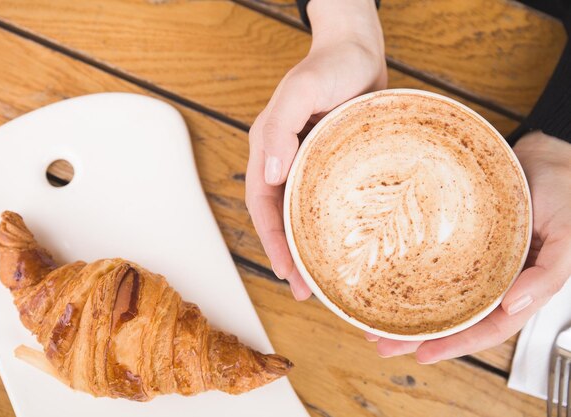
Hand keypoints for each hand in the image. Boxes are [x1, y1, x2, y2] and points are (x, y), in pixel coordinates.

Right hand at [245, 0, 386, 299]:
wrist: (358, 49)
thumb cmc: (330, 65)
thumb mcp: (301, 91)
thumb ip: (281, 129)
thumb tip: (271, 176)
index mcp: (269, 149)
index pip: (262, 205)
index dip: (272, 242)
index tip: (287, 274)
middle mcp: (285, 161)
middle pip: (281, 218)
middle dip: (289, 256)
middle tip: (305, 292)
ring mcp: (309, 163)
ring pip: (303, 214)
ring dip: (308, 247)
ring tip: (323, 280)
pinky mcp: (334, 163)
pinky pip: (327, 201)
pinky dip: (330, 226)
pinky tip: (345, 243)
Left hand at [367, 131, 570, 362]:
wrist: (548, 153)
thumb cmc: (565, 192)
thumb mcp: (568, 237)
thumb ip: (548, 276)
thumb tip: (513, 306)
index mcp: (521, 288)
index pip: (487, 328)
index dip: (456, 344)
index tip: (422, 353)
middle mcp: (494, 279)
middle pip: (454, 317)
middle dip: (417, 335)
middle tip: (380, 342)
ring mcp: (475, 259)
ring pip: (438, 293)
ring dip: (406, 310)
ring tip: (372, 321)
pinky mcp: (458, 236)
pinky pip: (432, 261)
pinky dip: (410, 273)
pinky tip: (385, 279)